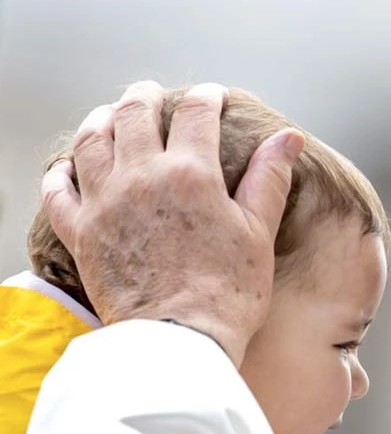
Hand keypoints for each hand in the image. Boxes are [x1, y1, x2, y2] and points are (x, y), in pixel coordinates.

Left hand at [40, 81, 304, 365]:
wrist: (180, 341)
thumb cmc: (228, 291)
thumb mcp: (258, 230)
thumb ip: (269, 177)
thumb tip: (288, 136)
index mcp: (191, 173)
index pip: (196, 114)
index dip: (208, 97)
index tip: (214, 95)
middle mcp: (142, 177)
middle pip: (135, 114)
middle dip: (145, 96)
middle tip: (152, 92)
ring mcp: (105, 203)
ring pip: (92, 141)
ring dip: (100, 120)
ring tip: (108, 114)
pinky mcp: (81, 234)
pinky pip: (58, 192)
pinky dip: (60, 173)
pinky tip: (67, 166)